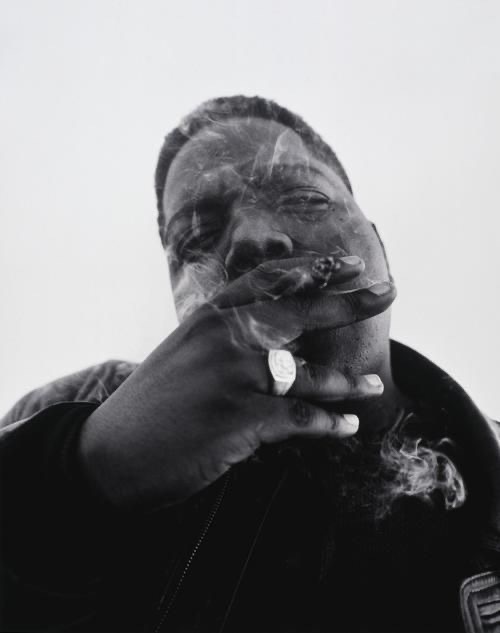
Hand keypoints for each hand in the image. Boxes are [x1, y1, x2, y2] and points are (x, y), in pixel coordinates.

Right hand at [77, 255, 395, 511]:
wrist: (107, 454)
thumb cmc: (151, 406)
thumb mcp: (183, 356)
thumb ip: (224, 341)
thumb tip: (273, 343)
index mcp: (209, 317)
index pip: (269, 280)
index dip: (314, 268)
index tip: (349, 263)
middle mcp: (223, 337)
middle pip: (300, 311)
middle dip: (349, 302)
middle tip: (388, 291)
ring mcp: (232, 376)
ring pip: (308, 374)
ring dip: (347, 382)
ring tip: (372, 385)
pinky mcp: (239, 419)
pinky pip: (302, 419)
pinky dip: (329, 424)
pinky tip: (349, 427)